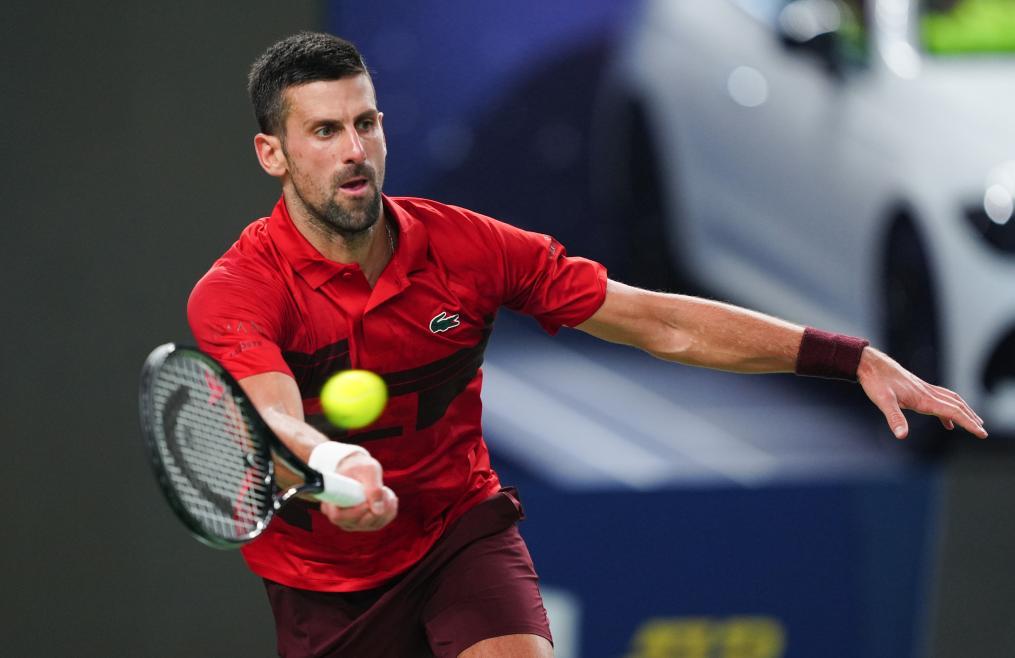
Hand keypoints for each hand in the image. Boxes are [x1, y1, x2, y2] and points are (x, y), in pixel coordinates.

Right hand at [319, 452, 398, 530]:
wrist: (359, 469)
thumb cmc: (359, 467)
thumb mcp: (368, 470)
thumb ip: (373, 488)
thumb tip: (378, 511)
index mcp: (331, 501)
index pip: (338, 516)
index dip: (355, 512)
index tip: (367, 502)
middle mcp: (340, 516)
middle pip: (358, 523)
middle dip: (376, 508)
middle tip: (383, 490)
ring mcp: (353, 522)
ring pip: (373, 524)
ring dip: (385, 508)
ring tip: (385, 490)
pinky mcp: (365, 523)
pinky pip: (381, 522)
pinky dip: (389, 511)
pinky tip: (389, 498)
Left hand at [857, 347, 986, 439]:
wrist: (871, 364)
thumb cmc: (876, 381)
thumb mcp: (883, 401)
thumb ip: (894, 418)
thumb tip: (902, 435)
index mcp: (924, 398)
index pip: (953, 412)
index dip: (968, 423)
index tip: (982, 433)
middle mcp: (928, 393)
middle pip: (957, 406)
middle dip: (971, 419)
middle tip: (982, 433)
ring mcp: (924, 389)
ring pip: (951, 401)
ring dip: (964, 412)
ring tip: (974, 424)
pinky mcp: (918, 389)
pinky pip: (940, 400)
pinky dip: (948, 411)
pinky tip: (947, 423)